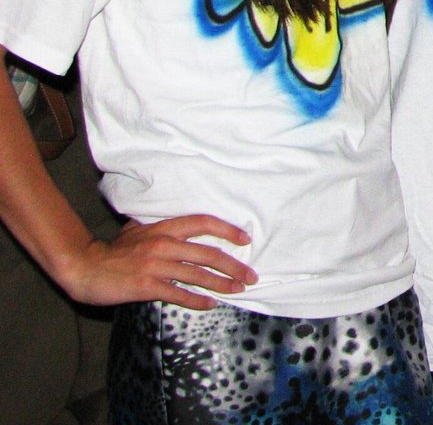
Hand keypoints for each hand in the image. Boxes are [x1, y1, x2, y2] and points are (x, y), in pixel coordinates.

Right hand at [61, 215, 256, 309]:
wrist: (84, 267)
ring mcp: (155, 265)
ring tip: (237, 290)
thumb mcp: (138, 230)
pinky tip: (210, 304)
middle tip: (251, 276)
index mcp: (164, 228)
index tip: (245, 239)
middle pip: (208, 253)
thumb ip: (162, 228)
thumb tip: (183, 228)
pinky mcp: (147, 286)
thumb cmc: (112, 250)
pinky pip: (178, 293)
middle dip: (233, 266)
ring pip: (197, 275)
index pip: (203, 223)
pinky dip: (197, 300)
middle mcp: (163, 244)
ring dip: (221, 284)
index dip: (227, 230)